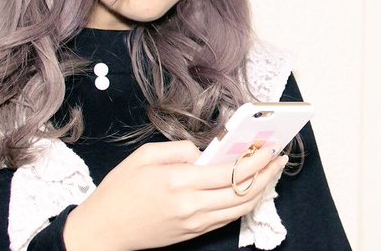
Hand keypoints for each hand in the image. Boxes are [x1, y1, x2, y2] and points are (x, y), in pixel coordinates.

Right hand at [62, 140, 287, 250]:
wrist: (101, 232)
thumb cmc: (119, 189)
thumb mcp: (145, 156)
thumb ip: (180, 149)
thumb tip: (206, 151)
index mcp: (179, 181)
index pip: (231, 171)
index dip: (256, 159)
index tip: (269, 146)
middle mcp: (192, 205)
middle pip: (243, 191)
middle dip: (267, 173)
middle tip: (279, 158)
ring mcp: (194, 223)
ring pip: (240, 208)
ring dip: (261, 190)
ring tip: (271, 173)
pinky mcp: (192, 234)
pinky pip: (227, 219)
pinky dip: (244, 204)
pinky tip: (250, 190)